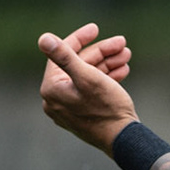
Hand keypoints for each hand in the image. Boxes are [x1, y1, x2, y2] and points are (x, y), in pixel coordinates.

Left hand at [38, 21, 138, 153]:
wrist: (125, 140)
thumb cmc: (107, 109)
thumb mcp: (87, 77)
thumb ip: (65, 56)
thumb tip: (43, 38)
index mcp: (52, 89)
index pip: (63, 54)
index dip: (81, 39)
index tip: (97, 28)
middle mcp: (56, 100)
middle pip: (78, 65)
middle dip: (102, 53)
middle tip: (122, 44)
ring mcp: (69, 109)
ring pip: (87, 77)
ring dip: (108, 64)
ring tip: (126, 56)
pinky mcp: (83, 115)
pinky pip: (92, 90)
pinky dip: (106, 79)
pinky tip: (123, 71)